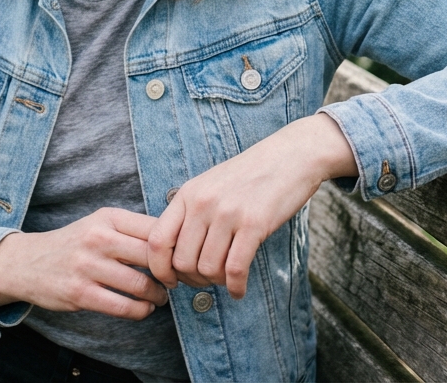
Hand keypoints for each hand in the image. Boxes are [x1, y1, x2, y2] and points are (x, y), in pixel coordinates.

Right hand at [0, 207, 168, 318]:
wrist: (28, 262)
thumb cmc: (75, 243)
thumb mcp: (100, 224)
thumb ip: (133, 230)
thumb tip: (178, 241)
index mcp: (107, 217)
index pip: (156, 228)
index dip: (175, 246)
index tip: (180, 258)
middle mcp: (98, 237)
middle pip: (152, 255)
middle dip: (171, 272)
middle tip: (176, 280)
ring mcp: (88, 266)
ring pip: (141, 284)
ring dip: (158, 295)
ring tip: (161, 296)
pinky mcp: (81, 293)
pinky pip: (123, 307)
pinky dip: (141, 311)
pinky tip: (144, 308)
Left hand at [147, 112, 354, 298]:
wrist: (289, 156)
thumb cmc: (249, 176)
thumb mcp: (209, 186)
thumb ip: (190, 215)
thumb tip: (174, 256)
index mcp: (188, 194)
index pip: (157, 241)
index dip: (159, 269)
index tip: (171, 281)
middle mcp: (203, 203)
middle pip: (182, 262)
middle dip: (193, 280)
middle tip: (207, 280)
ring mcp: (228, 213)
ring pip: (207, 268)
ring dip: (216, 283)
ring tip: (226, 279)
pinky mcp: (254, 224)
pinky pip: (235, 269)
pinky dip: (235, 287)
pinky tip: (239, 289)